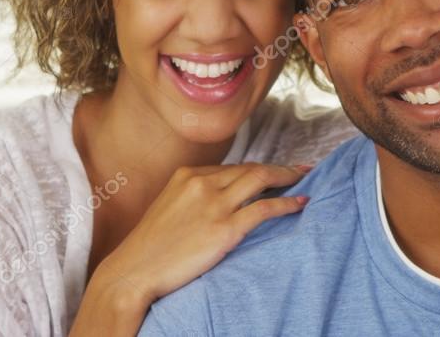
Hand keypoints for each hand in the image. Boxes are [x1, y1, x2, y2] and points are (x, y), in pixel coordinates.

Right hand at [73, 163, 310, 335]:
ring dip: (288, 177)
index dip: (257, 169)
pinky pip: (264, 209)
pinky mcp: (224, 228)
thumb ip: (193, 198)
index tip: (274, 171)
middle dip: (279, 168)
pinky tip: (300, 203)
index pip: (232, 167)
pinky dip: (286, 204)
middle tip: (302, 169)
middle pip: (250, 168)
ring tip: (305, 178)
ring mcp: (214, 204)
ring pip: (260, 180)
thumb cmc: (149, 247)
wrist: (134, 271)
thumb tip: (218, 202)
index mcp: (187, 175)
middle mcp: (202, 183)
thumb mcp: (168, 208)